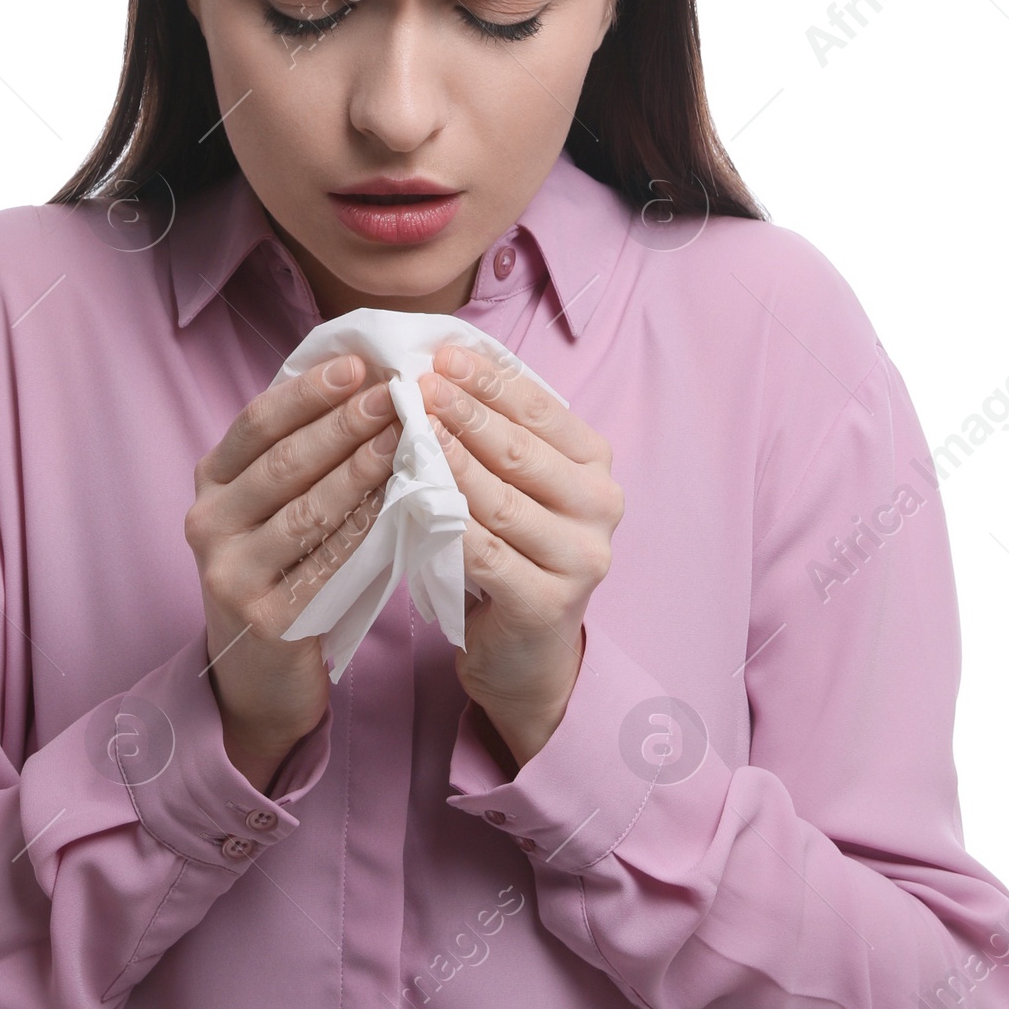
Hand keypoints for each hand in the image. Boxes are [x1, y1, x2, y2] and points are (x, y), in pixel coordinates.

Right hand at [186, 354, 397, 791]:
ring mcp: (229, 572)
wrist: (259, 673)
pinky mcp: (262, 618)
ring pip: (304, 511)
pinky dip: (363, 532)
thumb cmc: (283, 571)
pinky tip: (399, 506)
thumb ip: (302, 453)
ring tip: (405, 439)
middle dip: (342, 423)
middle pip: (283, 461)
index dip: (308, 391)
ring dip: (359, 470)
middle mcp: (208, 521)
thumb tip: (365, 380)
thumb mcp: (275, 507)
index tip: (359, 363)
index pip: (257, 423)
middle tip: (394, 394)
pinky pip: (323, 565)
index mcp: (211, 482)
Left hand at [420, 344, 623, 771]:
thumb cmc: (512, 553)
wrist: (526, 652)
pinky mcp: (547, 603)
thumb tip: (444, 364)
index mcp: (595, 467)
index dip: (490, 380)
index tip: (440, 356)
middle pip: (520, 451)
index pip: (541, 409)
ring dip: (449, 464)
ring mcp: (580, 559)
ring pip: (500, 501)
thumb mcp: (516, 487)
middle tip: (415, 386)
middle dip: (464, 414)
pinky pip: (485, 553)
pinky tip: (411, 499)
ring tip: (407, 433)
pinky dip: (445, 524)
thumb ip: (498, 435)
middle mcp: (600, 508)